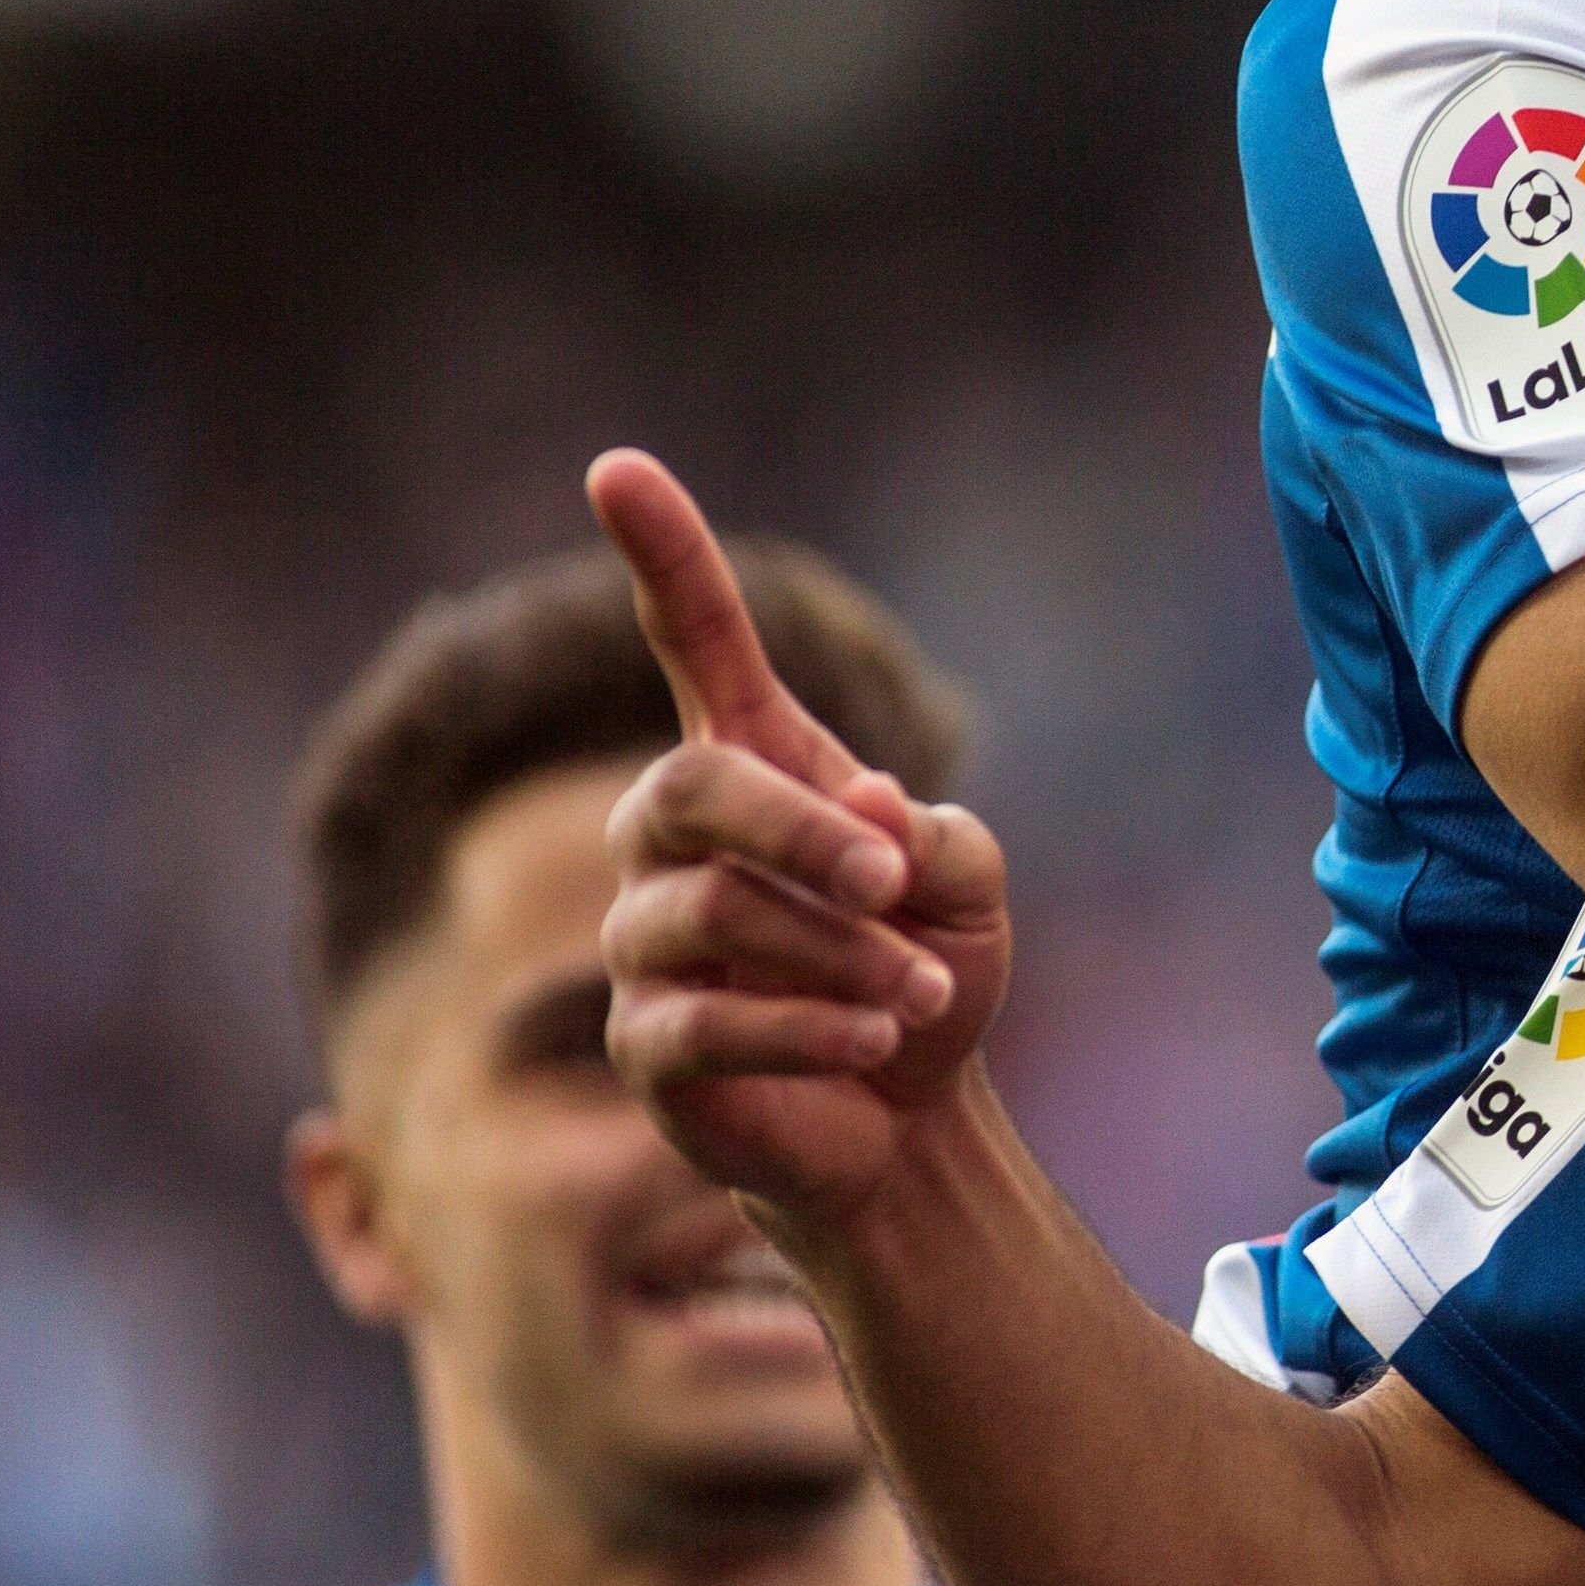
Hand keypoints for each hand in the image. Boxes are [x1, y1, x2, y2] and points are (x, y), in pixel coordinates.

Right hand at [588, 448, 1016, 1227]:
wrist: (909, 1119)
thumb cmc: (925, 971)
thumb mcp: (966, 888)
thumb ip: (931, 839)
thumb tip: (860, 814)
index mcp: (754, 763)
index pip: (694, 641)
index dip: (662, 556)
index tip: (618, 466)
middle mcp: (671, 837)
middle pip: (694, 786)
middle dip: (801, 832)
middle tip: (897, 882)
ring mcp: (643, 940)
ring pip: (711, 914)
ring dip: (839, 953)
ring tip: (922, 994)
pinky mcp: (646, 1044)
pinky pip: (707, 1021)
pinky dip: (811, 1027)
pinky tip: (875, 1044)